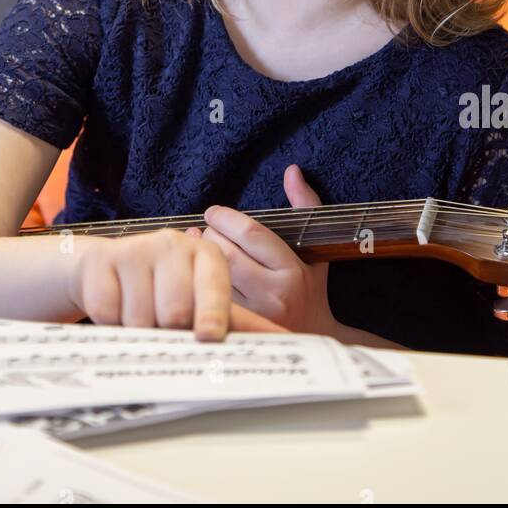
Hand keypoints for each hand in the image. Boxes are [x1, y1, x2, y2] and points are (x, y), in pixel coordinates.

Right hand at [68, 228, 289, 340]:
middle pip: (176, 312)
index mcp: (207, 257)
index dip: (212, 314)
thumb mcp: (204, 299)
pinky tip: (116, 308)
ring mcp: (138, 249)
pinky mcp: (103, 260)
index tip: (209, 337)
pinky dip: (110, 322)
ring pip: (142, 317)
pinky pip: (108, 311)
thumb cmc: (164, 290)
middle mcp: (174, 245)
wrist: (105, 268)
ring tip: (140, 315)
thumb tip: (283, 343)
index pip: (215, 285)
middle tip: (164, 327)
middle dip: (168, 330)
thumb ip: (242, 321)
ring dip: (138, 329)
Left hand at [186, 165, 335, 335]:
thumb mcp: (313, 246)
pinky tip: (194, 272)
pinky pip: (208, 298)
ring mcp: (253, 316)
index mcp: (292, 270)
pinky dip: (196, 280)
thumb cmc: (309, 287)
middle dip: (210, 235)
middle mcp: (273, 294)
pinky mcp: (237, 328)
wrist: (313, 337)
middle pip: (226, 253)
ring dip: (199, 257)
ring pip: (213, 277)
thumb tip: (292, 170)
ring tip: (198, 245)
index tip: (214, 212)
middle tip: (205, 228)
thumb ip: (304, 204)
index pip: (251, 234)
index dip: (226, 218)